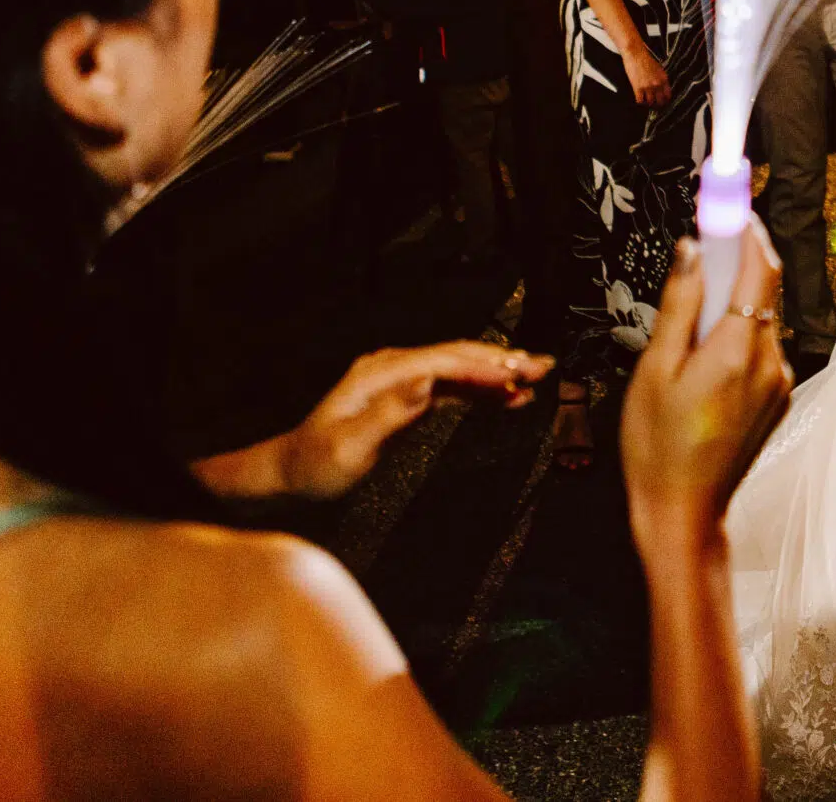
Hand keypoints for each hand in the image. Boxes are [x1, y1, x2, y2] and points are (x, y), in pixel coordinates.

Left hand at [196, 341, 551, 501]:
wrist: (290, 477)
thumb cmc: (315, 467)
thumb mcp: (348, 448)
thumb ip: (390, 414)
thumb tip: (427, 381)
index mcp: (382, 374)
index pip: (445, 362)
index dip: (485, 367)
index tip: (520, 375)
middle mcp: (393, 369)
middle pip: (458, 357)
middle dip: (502, 361)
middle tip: (545, 366)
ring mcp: (401, 381)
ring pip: (460, 370)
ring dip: (498, 374)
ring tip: (537, 380)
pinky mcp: (407, 398)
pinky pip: (452, 389)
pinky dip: (482, 392)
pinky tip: (507, 399)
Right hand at [621, 42, 674, 107]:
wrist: (636, 54)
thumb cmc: (646, 59)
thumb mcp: (659, 68)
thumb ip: (661, 79)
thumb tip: (662, 88)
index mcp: (664, 79)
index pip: (668, 95)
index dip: (666, 101)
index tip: (663, 102)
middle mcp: (657, 84)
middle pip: (660, 101)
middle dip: (658, 105)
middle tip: (655, 106)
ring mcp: (647, 86)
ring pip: (650, 102)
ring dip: (648, 104)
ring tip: (647, 103)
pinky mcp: (637, 87)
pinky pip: (640, 101)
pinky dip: (640, 102)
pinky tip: (640, 100)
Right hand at [622, 228, 794, 546]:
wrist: (682, 512)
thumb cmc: (657, 446)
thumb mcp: (654, 369)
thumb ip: (678, 303)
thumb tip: (691, 249)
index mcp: (737, 349)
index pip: (760, 267)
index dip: (747, 229)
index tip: (727, 204)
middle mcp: (769, 362)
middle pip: (763, 289)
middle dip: (735, 264)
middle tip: (700, 254)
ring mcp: (778, 382)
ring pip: (761, 319)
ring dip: (733, 302)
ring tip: (689, 325)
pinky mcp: (777, 399)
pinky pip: (761, 349)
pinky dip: (738, 334)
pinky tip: (703, 358)